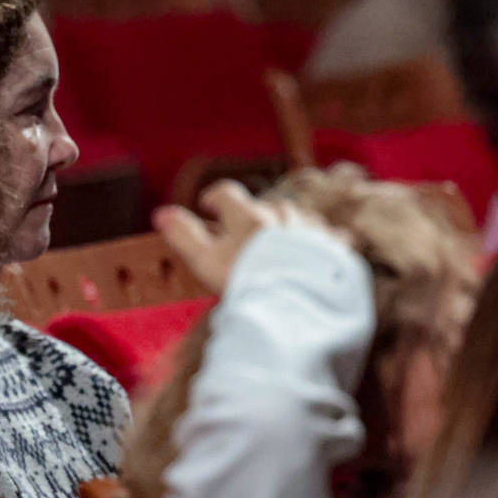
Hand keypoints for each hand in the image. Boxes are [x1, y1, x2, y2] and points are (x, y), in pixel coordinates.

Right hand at [153, 180, 318, 293]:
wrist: (297, 305)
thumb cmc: (247, 283)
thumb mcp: (204, 261)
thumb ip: (183, 234)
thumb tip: (161, 213)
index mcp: (247, 217)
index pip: (226, 192)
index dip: (214, 197)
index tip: (208, 206)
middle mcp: (280, 216)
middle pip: (263, 204)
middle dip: (252, 215)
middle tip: (243, 237)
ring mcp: (310, 230)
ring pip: (297, 216)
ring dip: (286, 224)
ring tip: (279, 244)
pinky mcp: (336, 249)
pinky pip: (334, 235)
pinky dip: (324, 238)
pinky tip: (321, 248)